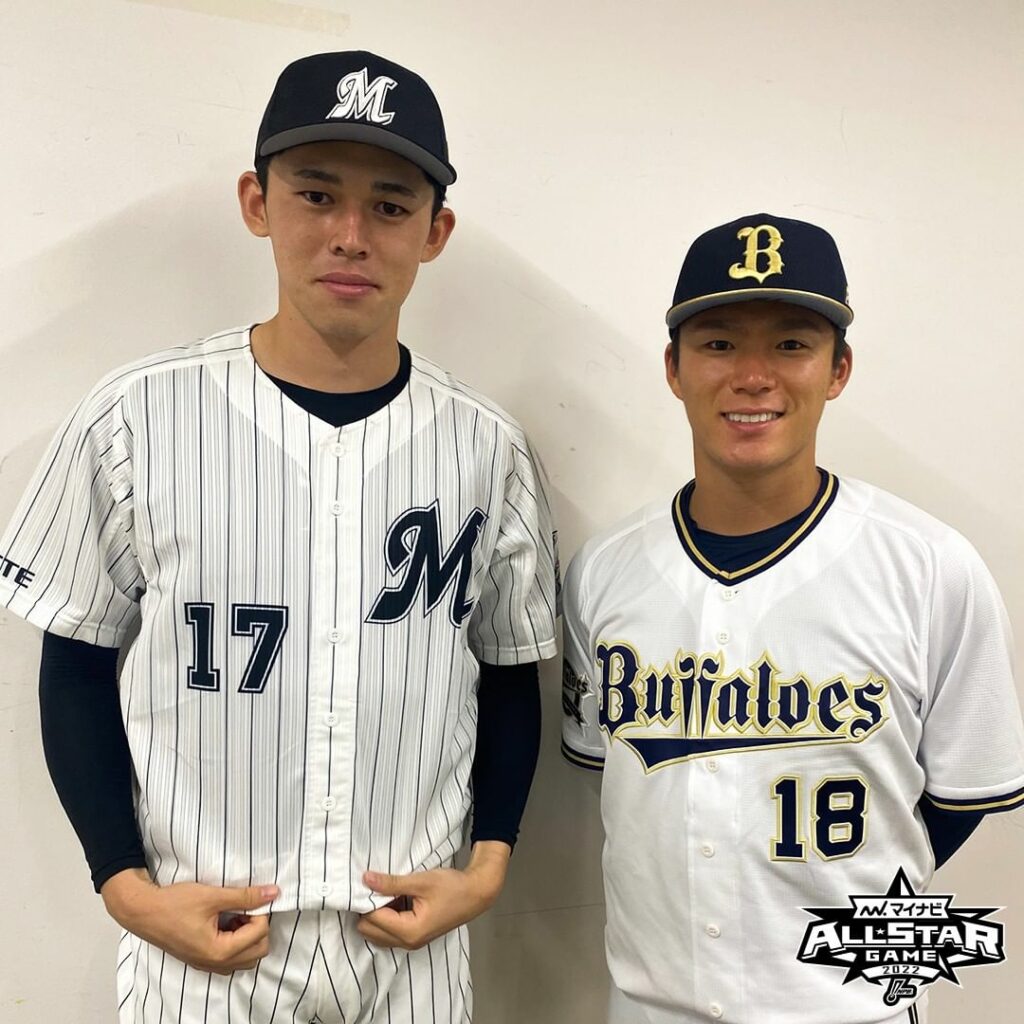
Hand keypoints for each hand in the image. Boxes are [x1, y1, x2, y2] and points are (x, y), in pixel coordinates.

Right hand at [101, 867, 279, 974]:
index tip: (249, 898)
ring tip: (235, 914)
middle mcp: (215, 964)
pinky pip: (231, 958)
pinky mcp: (201, 960)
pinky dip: (236, 942)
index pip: (259, 935)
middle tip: (245, 907)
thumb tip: (273, 893)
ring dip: (248, 936)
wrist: (143, 911)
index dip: (260, 912)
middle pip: (258, 951)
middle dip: (257, 927)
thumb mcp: (213, 896)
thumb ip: (246, 896)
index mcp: (219, 952)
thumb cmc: (175, 903)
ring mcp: (207, 965)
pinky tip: (225, 921)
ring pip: (246, 958)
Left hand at [358, 841, 510, 949]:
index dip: (367, 900)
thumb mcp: (421, 881)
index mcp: (409, 931)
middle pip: (370, 931)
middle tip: (376, 887)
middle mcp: (407, 943)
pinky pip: (388, 933)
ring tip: (385, 892)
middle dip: (368, 910)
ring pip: (377, 934)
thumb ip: (391, 883)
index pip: (372, 919)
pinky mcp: (414, 937)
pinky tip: (394, 899)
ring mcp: (411, 943)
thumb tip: (365, 879)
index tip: (368, 882)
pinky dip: (386, 918)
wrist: (476, 894)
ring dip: (376, 914)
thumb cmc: (451, 887)